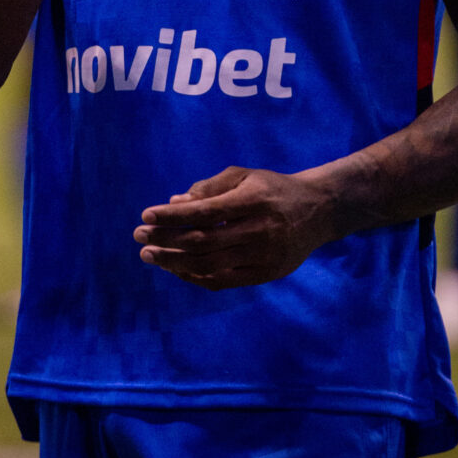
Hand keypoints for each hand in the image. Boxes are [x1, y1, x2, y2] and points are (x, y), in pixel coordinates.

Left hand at [133, 166, 336, 289]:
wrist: (318, 211)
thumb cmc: (273, 188)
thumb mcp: (245, 176)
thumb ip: (210, 188)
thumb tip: (175, 203)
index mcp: (254, 200)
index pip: (205, 212)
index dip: (173, 216)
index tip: (146, 216)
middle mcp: (260, 230)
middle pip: (203, 242)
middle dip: (166, 241)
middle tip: (139, 238)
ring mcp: (264, 256)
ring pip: (210, 265)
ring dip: (174, 263)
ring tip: (151, 256)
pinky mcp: (266, 274)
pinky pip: (223, 281)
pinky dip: (195, 276)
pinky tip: (176, 269)